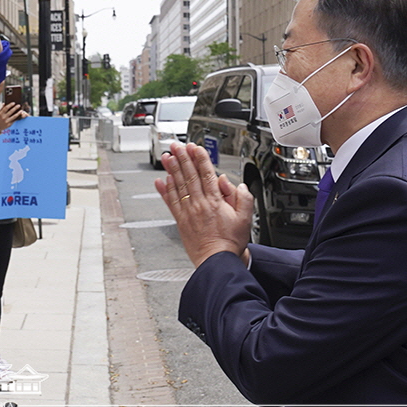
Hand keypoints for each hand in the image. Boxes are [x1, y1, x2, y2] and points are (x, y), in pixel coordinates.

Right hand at [0, 102, 25, 132]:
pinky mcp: (9, 125)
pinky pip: (14, 120)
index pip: (6, 108)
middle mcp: (3, 117)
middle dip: (15, 108)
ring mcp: (6, 121)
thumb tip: (4, 103)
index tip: (14, 103)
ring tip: (21, 110)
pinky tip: (20, 115)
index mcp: (0, 114)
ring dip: (18, 113)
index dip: (10, 105)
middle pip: (11, 111)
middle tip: (19, 105)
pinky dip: (17, 117)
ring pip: (14, 116)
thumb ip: (2, 108)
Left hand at [155, 142, 253, 267]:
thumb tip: (235, 184)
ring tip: (167, 156)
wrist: (216, 261)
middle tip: (176, 145)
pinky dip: (164, 190)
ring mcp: (188, 212)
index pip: (206, 174)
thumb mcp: (246, 218)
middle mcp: (200, 204)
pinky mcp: (180, 221)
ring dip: (171, 169)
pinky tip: (161, 180)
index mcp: (216, 202)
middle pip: (190, 176)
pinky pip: (170, 202)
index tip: (194, 147)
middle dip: (183, 158)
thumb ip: (242, 198)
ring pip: (178, 186)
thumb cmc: (230, 242)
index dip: (200, 158)